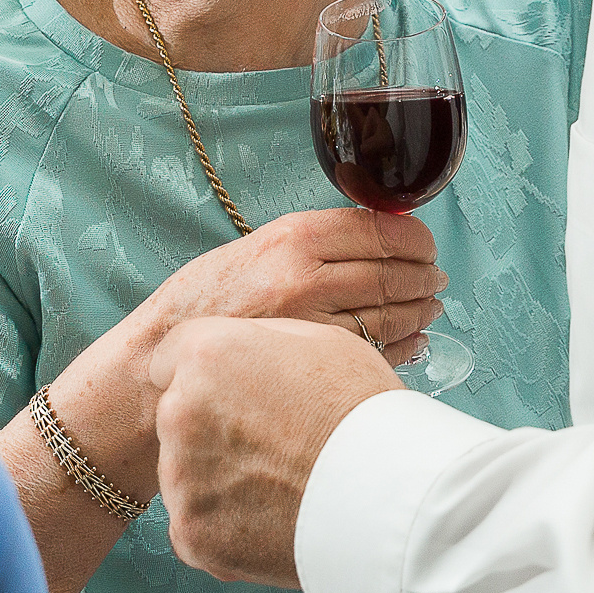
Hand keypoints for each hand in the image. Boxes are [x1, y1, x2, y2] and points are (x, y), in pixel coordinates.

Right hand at [140, 205, 442, 362]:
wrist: (158, 361)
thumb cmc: (206, 302)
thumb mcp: (256, 249)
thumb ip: (313, 243)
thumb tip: (381, 240)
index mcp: (293, 236)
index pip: (379, 228)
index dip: (415, 237)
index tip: (425, 245)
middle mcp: (305, 276)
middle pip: (393, 271)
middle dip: (424, 276)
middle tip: (436, 279)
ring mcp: (310, 324)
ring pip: (391, 313)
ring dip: (420, 311)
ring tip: (429, 309)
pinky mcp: (311, 365)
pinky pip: (377, 352)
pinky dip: (404, 346)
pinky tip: (413, 341)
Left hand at [148, 315, 400, 587]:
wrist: (389, 495)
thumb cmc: (364, 411)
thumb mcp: (323, 343)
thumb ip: (262, 343)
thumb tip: (245, 350)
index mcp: (208, 356)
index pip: (172, 356)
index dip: (205, 373)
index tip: (230, 391)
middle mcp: (180, 412)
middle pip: (178, 415)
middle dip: (212, 426)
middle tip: (269, 442)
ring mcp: (180, 478)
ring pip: (186, 472)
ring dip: (219, 477)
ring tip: (279, 483)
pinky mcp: (191, 534)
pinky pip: (197, 524)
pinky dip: (226, 525)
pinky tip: (272, 516)